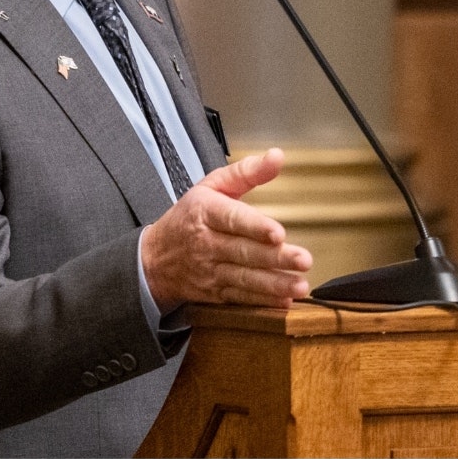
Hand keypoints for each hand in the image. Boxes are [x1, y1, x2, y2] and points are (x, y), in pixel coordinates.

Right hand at [140, 148, 311, 310]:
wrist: (154, 258)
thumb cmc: (189, 216)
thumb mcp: (212, 185)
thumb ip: (246, 171)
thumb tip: (277, 156)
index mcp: (205, 212)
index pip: (232, 219)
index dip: (255, 227)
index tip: (278, 233)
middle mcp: (206, 243)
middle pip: (243, 252)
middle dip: (276, 258)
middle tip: (304, 260)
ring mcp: (209, 271)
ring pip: (244, 279)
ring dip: (274, 285)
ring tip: (299, 286)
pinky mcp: (213, 293)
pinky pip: (239, 298)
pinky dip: (262, 302)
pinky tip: (283, 301)